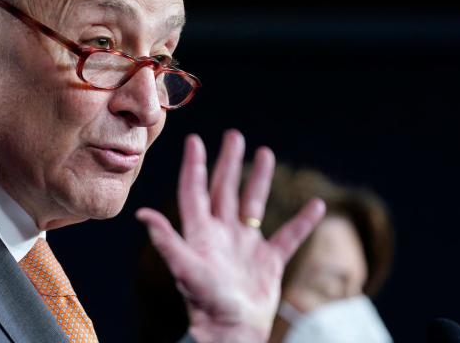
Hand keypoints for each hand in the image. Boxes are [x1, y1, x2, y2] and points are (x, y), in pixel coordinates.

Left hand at [137, 130, 325, 342]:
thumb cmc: (206, 304)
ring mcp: (245, 247)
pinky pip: (288, 236)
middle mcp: (222, 235)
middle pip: (225, 190)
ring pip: (253, 205)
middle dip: (228, 163)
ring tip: (265, 153)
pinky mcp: (268, 262)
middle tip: (234, 136)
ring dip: (259, 180)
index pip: (195, 191)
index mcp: (201, 233)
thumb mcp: (185, 268)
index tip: (194, 140)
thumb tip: (142, 214)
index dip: (194, 166)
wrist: (233, 333)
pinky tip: (317, 206)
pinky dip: (303, 222)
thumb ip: (167, 240)